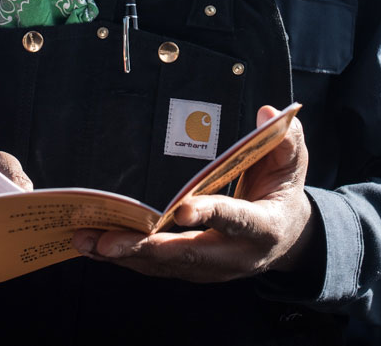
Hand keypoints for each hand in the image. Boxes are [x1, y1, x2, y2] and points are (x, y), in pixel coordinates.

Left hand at [74, 105, 316, 281]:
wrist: (286, 239)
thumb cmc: (283, 191)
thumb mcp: (293, 163)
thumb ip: (285, 138)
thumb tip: (268, 111)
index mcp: (263, 226)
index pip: (235, 219)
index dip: (210, 215)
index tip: (181, 209)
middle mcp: (234, 255)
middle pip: (187, 253)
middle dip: (144, 248)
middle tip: (107, 240)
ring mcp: (210, 268)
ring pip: (164, 264)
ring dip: (123, 255)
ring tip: (86, 241)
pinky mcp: (191, 269)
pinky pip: (155, 265)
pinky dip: (124, 257)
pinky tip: (93, 245)